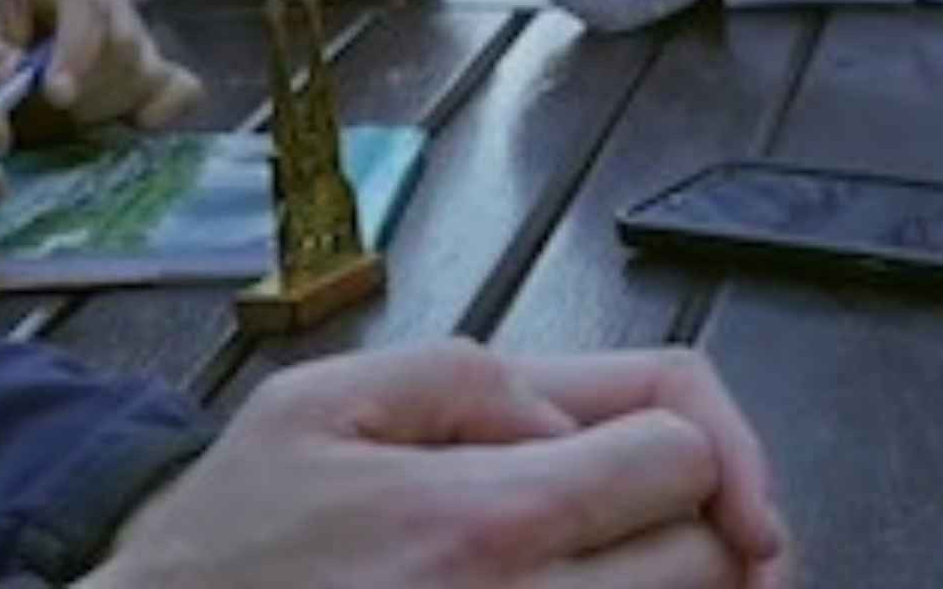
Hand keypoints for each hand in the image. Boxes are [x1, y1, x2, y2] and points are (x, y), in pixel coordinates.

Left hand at [0, 0, 204, 131]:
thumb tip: (14, 72)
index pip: (90, 8)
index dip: (79, 53)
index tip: (55, 97)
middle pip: (126, 42)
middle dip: (87, 86)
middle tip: (47, 113)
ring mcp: (137, 31)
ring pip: (148, 71)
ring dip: (107, 104)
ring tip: (61, 118)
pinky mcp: (151, 69)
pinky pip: (183, 87)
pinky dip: (166, 108)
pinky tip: (135, 125)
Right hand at [83, 341, 791, 587]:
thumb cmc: (230, 546)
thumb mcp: (324, 401)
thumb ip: (471, 376)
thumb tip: (568, 423)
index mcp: (483, 522)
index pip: (687, 459)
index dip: (686, 437)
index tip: (649, 453)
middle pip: (712, 558)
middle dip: (687, 518)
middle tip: (628, 508)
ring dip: (667, 584)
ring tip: (612, 555)